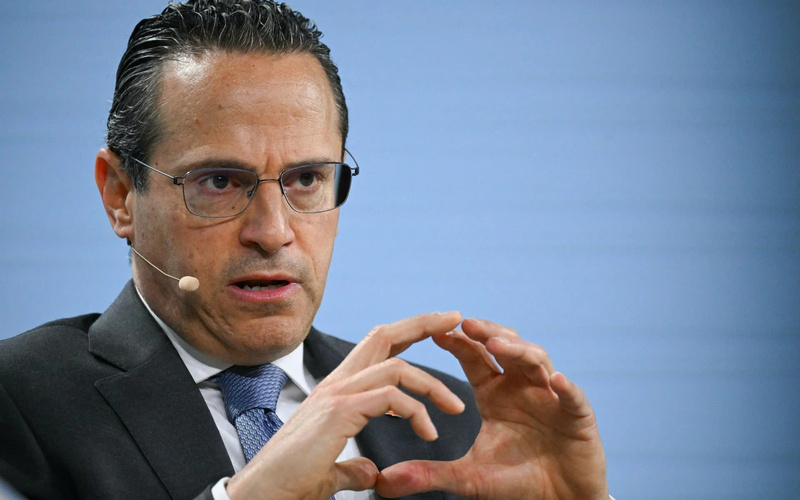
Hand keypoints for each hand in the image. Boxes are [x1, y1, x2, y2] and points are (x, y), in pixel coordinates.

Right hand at [225, 312, 466, 499]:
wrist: (263, 495)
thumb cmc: (291, 484)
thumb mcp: (331, 469)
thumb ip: (353, 466)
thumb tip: (370, 472)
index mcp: (337, 390)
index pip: (376, 346)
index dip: (408, 331)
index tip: (440, 326)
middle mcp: (336, 384)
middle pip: (383, 335)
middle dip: (423, 324)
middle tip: (456, 320)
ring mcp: (336, 395)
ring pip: (395, 366)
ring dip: (432, 384)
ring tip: (455, 408)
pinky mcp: (338, 413)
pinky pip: (390, 397)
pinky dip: (415, 410)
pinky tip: (428, 433)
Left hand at [376, 318, 608, 498]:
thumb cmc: (517, 481)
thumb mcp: (468, 478)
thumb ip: (429, 474)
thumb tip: (383, 483)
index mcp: (496, 393)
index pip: (475, 357)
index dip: (459, 342)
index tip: (436, 332)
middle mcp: (523, 386)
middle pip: (507, 346)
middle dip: (487, 332)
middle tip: (465, 323)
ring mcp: (551, 397)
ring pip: (537, 361)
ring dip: (519, 351)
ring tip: (498, 345)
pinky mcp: (577, 416)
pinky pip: (573, 397)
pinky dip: (566, 388)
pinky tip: (556, 381)